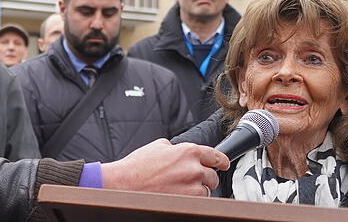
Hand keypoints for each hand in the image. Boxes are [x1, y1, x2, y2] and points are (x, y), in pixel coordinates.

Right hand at [100, 138, 228, 196]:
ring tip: (178, 187)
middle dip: (204, 177)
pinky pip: (199, 200)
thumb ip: (176, 147)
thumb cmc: (137, 167)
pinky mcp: (189, 201)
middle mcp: (194, 168)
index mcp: (188, 151)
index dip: (221, 160)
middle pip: (213, 175)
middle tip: (188, 178)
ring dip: (197, 189)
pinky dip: (191, 199)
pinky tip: (177, 194)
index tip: (223, 163)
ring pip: (206, 189)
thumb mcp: (158, 146)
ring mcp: (193, 186)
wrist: (124, 184)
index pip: (216, 155)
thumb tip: (182, 150)